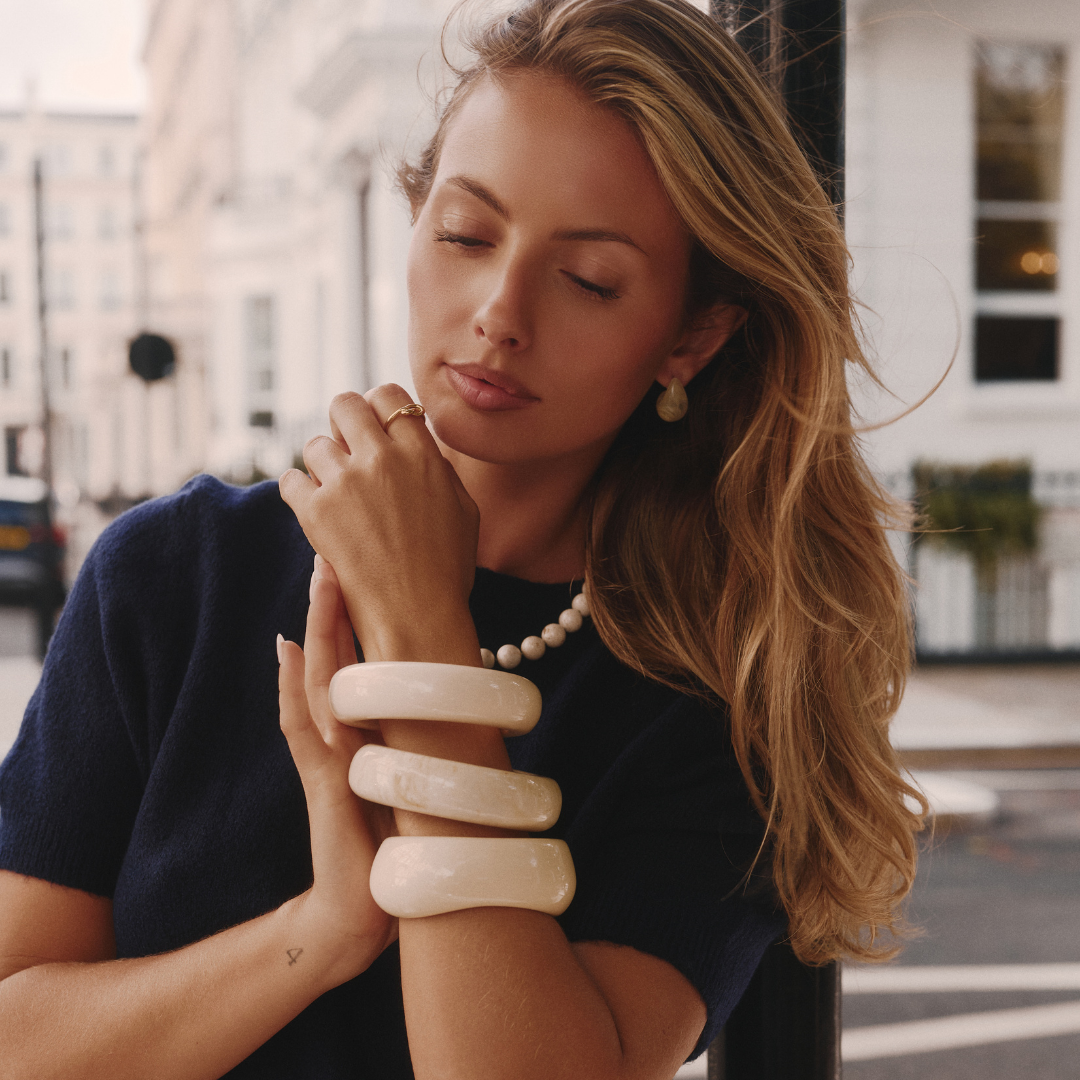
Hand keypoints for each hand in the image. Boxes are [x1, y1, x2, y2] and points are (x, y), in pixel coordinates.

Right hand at [278, 567, 397, 983]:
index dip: (354, 614)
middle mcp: (340, 735)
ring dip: (318, 629)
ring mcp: (328, 757)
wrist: (364, 912)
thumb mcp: (413, 773)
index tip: (362, 566)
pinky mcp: (324, 785)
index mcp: (364, 730)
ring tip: (319, 580)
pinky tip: (288, 652)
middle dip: (332, 604)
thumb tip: (447, 696)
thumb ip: (417, 736)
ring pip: (316, 680)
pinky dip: (293, 690)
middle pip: (330, 657)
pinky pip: (302, 729)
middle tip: (332, 548)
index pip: (353, 661)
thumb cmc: (395, 842)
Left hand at [279, 386, 481, 664]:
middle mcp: (382, 458)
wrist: (418, 614)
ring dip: (322, 464)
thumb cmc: (447, 569)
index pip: (388, 396)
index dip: (378, 408)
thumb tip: (419, 445)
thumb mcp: (463, 510)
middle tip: (347, 449)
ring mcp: (346, 483)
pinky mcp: (315, 512)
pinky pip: (289, 480)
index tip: (375, 428)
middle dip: (344, 423)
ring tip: (333, 491)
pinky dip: (297, 490)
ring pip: (314, 443)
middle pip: (345, 404)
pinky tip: (311, 506)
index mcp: (422, 454)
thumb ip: (438, 469)